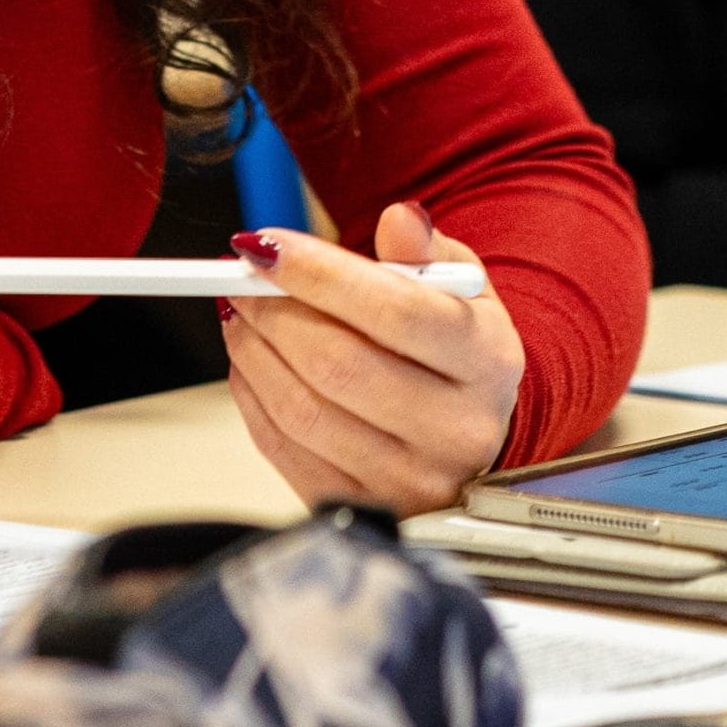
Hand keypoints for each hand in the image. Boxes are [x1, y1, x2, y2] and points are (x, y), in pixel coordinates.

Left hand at [221, 202, 523, 516]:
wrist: (473, 431)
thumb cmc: (456, 348)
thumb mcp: (459, 288)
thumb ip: (424, 251)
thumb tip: (399, 218)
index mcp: (486, 361)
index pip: (395, 311)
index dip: (318, 273)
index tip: (265, 243)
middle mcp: (457, 430)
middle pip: (338, 364)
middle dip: (271, 311)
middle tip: (240, 277)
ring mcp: (412, 480)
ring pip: (303, 410)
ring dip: (252, 351)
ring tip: (240, 312)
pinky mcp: (366, 508)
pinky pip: (285, 451)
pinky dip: (251, 398)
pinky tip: (250, 361)